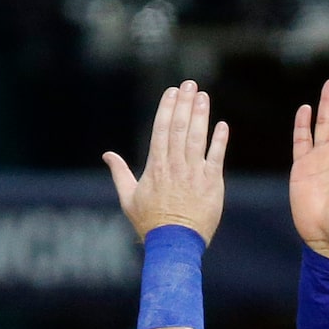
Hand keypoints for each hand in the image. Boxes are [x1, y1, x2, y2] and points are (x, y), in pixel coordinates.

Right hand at [105, 80, 228, 245]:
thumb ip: (120, 173)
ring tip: (203, 96)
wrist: (174, 245)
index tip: (172, 91)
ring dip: (200, 116)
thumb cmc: (150, 224)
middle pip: (179, 128)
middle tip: (189, 84)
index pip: (161, 130)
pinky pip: (216, 158)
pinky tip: (221, 125)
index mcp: (155, 167)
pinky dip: (219, 141)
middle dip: (184, 104)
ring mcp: (194, 174)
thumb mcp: (128, 198)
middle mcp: (175, 166)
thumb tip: (107, 155)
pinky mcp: (212, 185)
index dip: (167, 108)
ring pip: (197, 139)